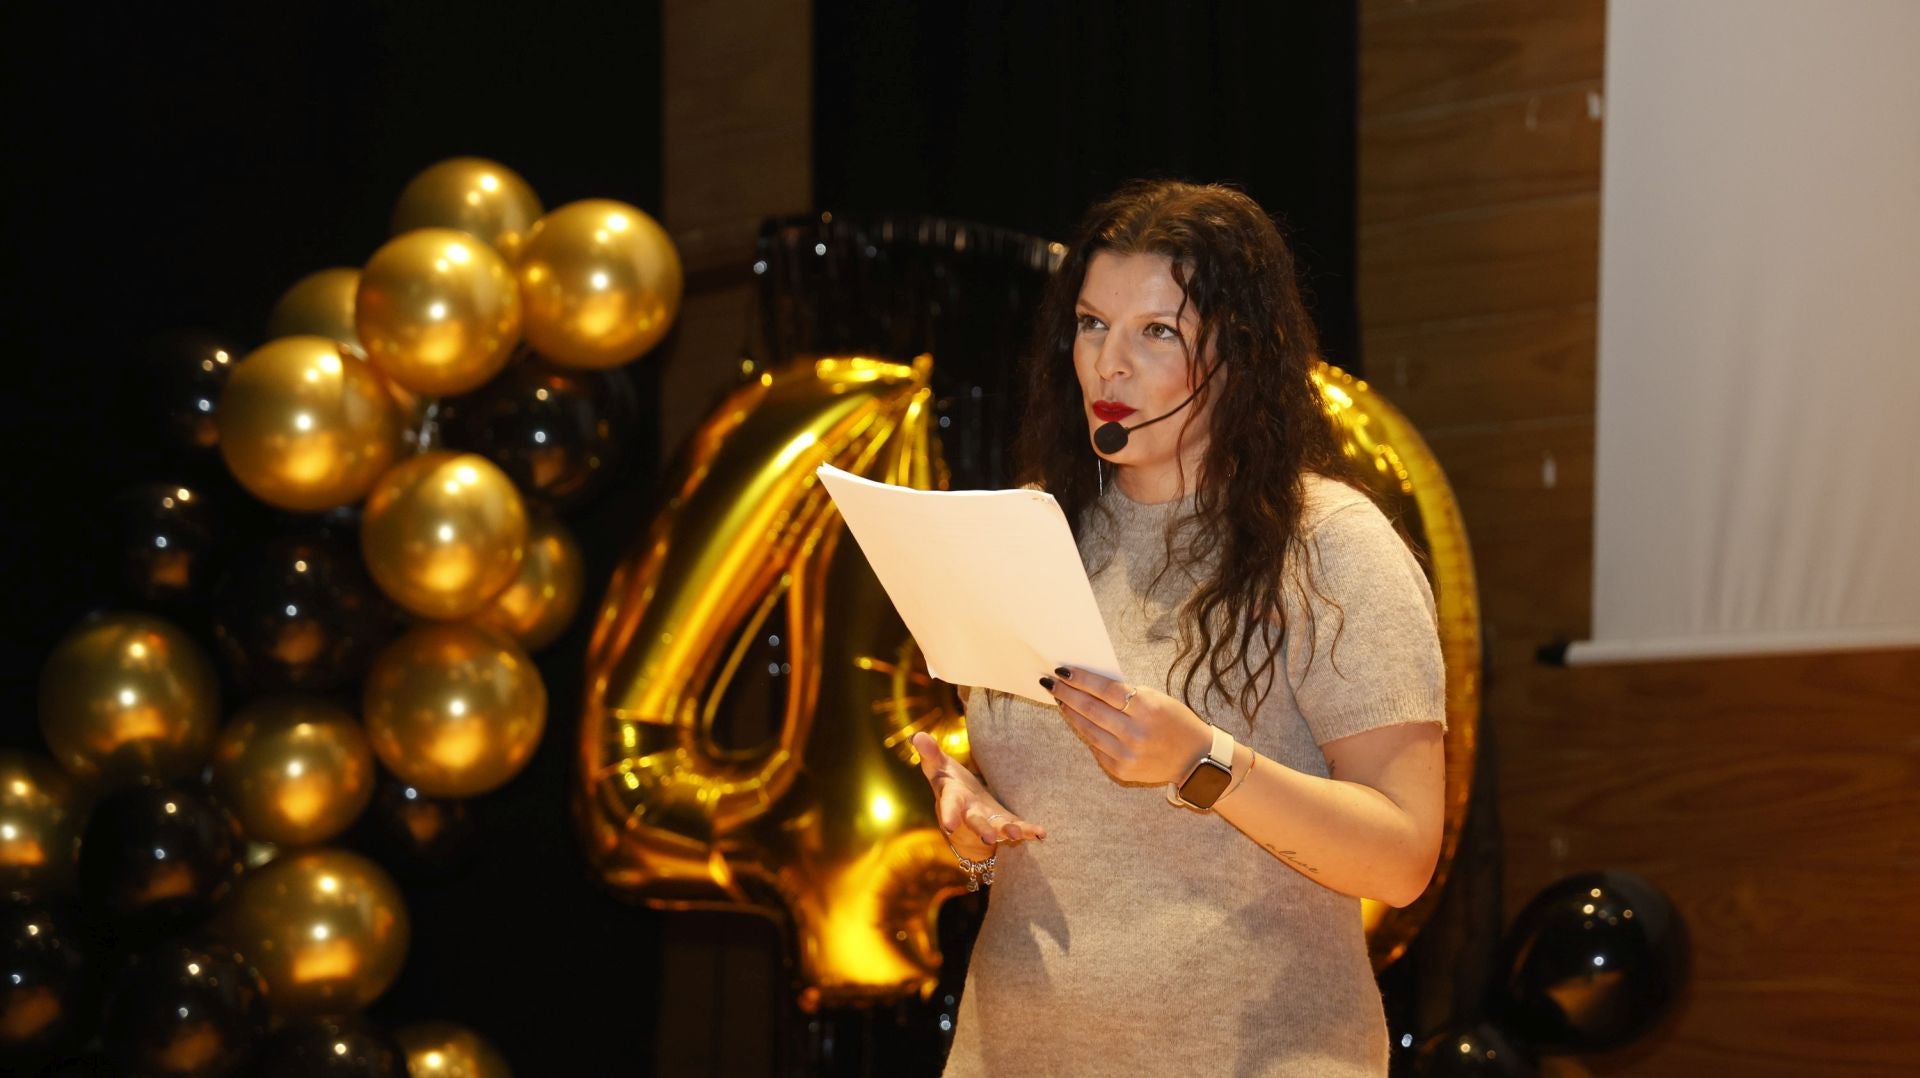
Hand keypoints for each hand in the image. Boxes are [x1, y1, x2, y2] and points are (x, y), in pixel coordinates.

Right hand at [911, 731, 1045, 860]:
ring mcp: (988, 821)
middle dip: (981, 829)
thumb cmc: (948, 782)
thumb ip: (930, 754)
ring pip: (998, 828)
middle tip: (988, 838)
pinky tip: (1041, 834)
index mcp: (952, 798)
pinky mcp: (1004, 822)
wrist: (964, 806)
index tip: (949, 825)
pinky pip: (1017, 827)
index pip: (949, 805)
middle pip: (975, 822)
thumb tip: (918, 736)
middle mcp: (969, 813)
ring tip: (1017, 835)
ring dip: (1008, 831)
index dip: (948, 814)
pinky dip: (1028, 831)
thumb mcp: (938, 767)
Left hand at [1042, 666, 1213, 785]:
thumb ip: (1126, 694)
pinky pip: (1095, 746)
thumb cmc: (1175, 721)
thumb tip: (1089, 684)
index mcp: (1146, 708)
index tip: (1061, 671)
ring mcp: (1126, 753)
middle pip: (1091, 709)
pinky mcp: (1121, 769)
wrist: (1195, 759)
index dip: (1080, 679)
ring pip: (1088, 729)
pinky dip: (1083, 731)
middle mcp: (1135, 732)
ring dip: (1070, 712)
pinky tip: (1075, 719)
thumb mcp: (1157, 699)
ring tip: (1059, 699)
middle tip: (1050, 683)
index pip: (1104, 690)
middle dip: (1067, 694)